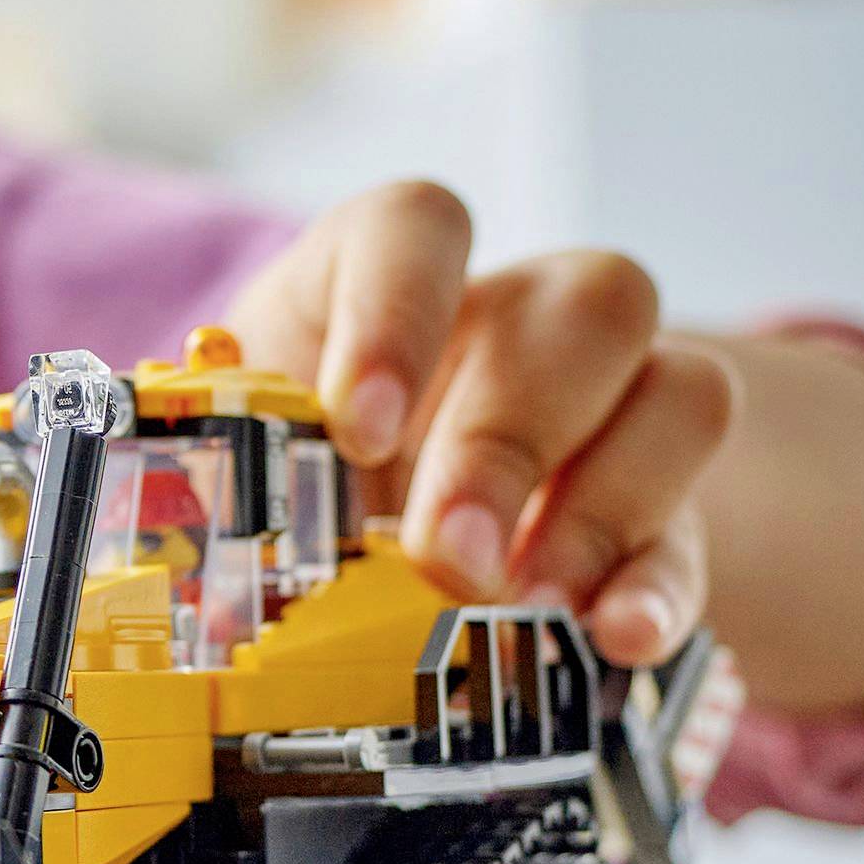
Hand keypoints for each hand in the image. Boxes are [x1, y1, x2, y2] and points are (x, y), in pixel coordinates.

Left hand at [226, 183, 738, 665]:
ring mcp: (607, 408)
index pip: (418, 226)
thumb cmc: (293, 466)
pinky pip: (692, 528)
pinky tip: (615, 637)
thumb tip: (171, 532)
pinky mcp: (656, 512)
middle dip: (510, 440)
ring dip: (603, 506)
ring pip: (680, 389)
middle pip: (582, 309)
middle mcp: (518, 319)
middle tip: (445, 553)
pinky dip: (658, 586)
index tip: (358, 425)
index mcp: (393, 280)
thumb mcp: (246, 452)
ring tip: (521, 601)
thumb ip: (223, 468)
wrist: (373, 529)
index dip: (398, 310)